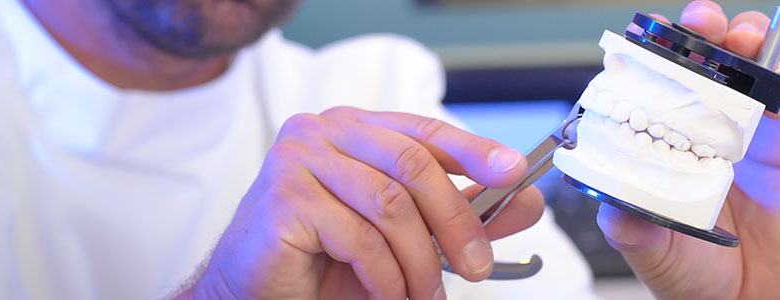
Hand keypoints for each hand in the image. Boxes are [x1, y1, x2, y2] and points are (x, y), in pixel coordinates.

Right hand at [176, 106, 544, 299]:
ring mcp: (298, 158)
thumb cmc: (323, 262)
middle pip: (413, 164)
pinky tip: (385, 291)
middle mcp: (323, 132)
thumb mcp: (406, 239)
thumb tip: (525, 200)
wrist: (254, 291)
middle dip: (456, 221)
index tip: (515, 172)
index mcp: (355, 130)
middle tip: (477, 265)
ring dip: (419, 259)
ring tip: (423, 294)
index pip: (425, 131)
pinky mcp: (283, 196)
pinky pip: (358, 235)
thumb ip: (461, 216)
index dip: (475, 151)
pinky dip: (383, 273)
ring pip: (390, 203)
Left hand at [596, 1, 779, 298]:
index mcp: (669, 137)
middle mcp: (710, 124)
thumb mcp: (649, 248)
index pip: (659, 77)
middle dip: (704, 27)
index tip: (648, 34)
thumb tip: (613, 200)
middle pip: (709, 56)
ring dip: (749, 40)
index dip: (655, 49)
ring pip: (757, 62)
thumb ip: (628, 224)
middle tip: (701, 23)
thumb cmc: (695, 270)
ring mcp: (755, 129)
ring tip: (741, 42)